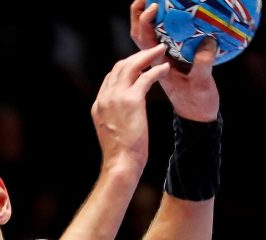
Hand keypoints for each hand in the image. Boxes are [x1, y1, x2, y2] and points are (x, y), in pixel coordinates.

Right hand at [91, 44, 170, 173]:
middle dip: (136, 56)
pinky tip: (166, 68)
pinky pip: (145, 77)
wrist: (121, 162)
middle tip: (152, 50)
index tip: (139, 64)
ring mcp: (116, 97)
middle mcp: (105, 97)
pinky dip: (156, 70)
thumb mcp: (112, 131)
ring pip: (131, 66)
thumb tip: (124, 115)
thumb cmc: (121, 154)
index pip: (111, 77)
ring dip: (147, 56)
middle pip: (119, 66)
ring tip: (160, 51)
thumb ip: (114, 117)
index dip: (126, 67)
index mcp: (98, 105)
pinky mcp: (132, 100)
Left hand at [129, 0, 219, 120]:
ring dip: (148, 19)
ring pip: (149, 36)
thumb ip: (202, 65)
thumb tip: (207, 42)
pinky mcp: (172, 61)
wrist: (197, 117)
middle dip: (139, 14)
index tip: (153, 8)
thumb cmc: (197, 102)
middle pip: (140, 34)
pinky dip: (163, 26)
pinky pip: (162, 40)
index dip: (144, 21)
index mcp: (158, 65)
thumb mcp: (202, 84)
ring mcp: (163, 60)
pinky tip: (173, 17)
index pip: (144, 40)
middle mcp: (157, 60)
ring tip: (155, 2)